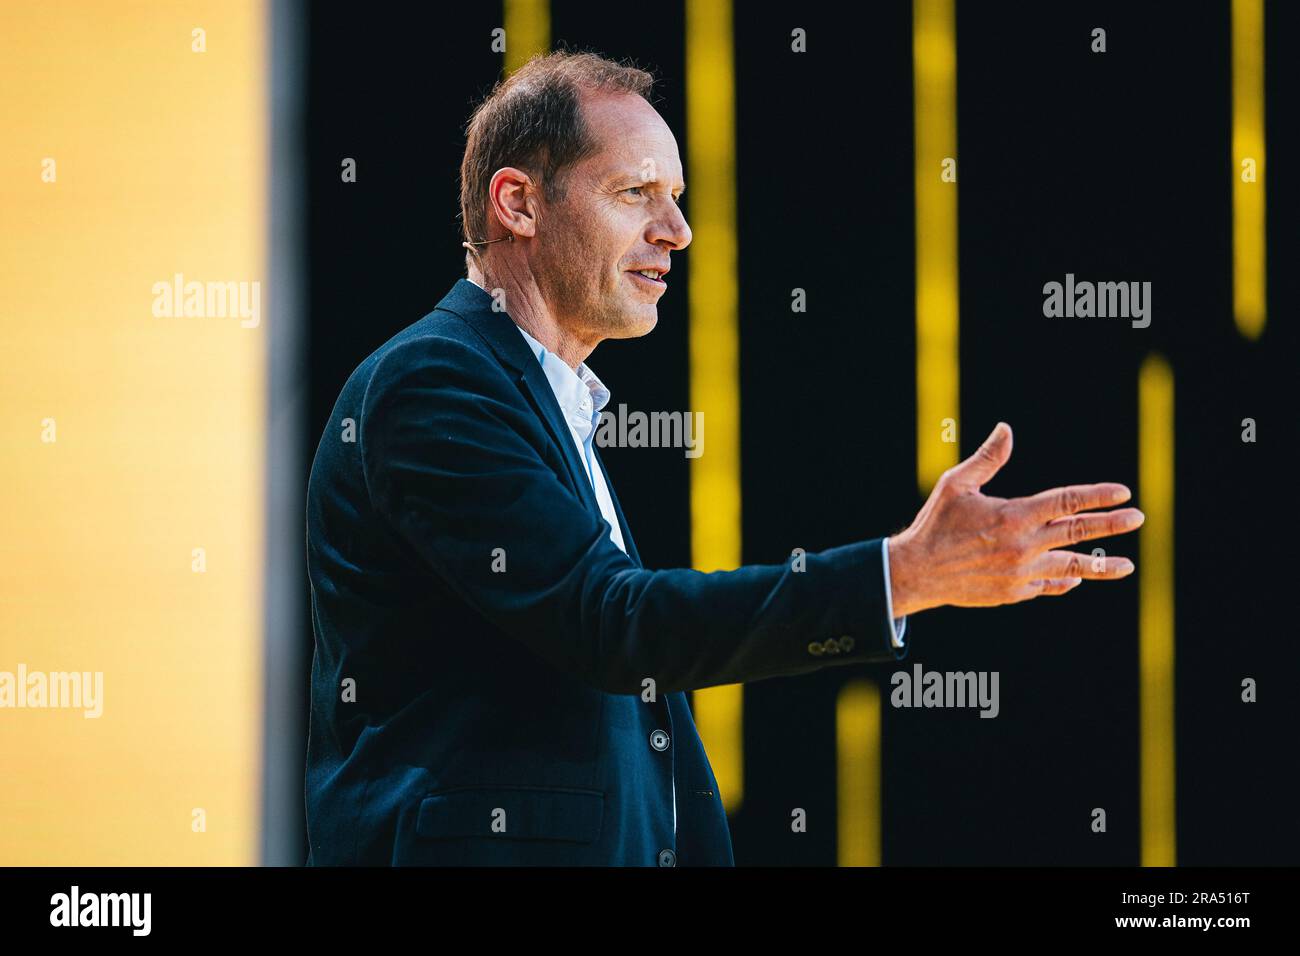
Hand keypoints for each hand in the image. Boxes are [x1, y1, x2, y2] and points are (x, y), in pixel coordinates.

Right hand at [887, 422, 1142, 616]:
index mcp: (1014, 515)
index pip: (1066, 501)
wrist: (917, 573)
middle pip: (1078, 532)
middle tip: (1138, 517)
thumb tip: (1007, 429)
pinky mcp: (1015, 592)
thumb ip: (987, 459)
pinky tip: (1077, 577)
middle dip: (1111, 524)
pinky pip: (1049, 585)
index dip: (1097, 495)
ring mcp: (1022, 572)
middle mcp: (1023, 545)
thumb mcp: (956, 485)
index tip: (1122, 492)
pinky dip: (1065, 580)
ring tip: (1128, 565)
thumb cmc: (935, 524)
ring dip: (1102, 566)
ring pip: (1072, 567)